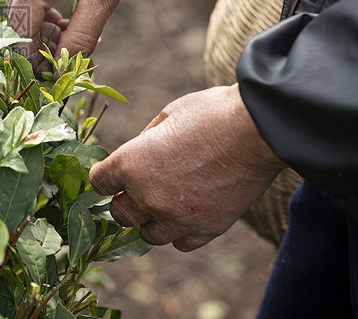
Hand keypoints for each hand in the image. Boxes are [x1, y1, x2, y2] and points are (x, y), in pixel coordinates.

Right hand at [7, 0, 182, 68]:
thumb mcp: (103, 1)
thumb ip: (80, 39)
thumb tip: (63, 70)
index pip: (21, 36)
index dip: (34, 63)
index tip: (53, 80)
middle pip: (17, 24)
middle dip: (37, 48)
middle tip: (62, 65)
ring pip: (22, 10)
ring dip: (41, 31)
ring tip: (70, 40)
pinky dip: (43, 12)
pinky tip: (66, 20)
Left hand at [88, 85, 285, 251]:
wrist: (258, 131)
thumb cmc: (210, 114)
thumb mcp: (166, 115)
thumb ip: (145, 141)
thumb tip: (137, 154)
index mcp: (131, 164)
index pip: (100, 182)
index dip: (103, 178)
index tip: (109, 176)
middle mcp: (148, 196)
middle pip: (120, 214)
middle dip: (123, 202)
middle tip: (134, 191)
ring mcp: (177, 217)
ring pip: (148, 235)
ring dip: (149, 221)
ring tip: (160, 205)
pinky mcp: (206, 229)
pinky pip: (181, 243)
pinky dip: (179, 233)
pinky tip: (185, 216)